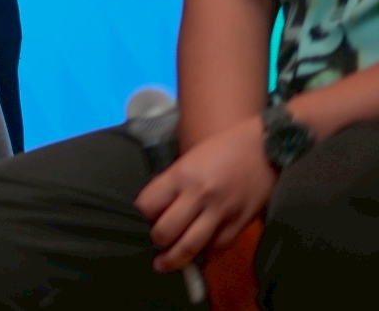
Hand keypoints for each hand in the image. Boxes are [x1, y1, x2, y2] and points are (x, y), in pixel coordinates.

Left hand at [135, 112, 277, 271]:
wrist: (267, 147)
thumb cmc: (224, 147)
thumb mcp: (190, 158)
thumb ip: (174, 183)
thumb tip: (159, 208)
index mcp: (181, 175)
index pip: (147, 205)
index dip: (144, 213)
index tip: (147, 215)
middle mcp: (198, 195)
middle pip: (165, 232)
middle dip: (156, 241)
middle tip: (157, 241)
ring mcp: (221, 212)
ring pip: (190, 246)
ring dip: (175, 259)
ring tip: (165, 263)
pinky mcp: (240, 223)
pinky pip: (218, 248)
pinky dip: (206, 254)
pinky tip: (198, 255)